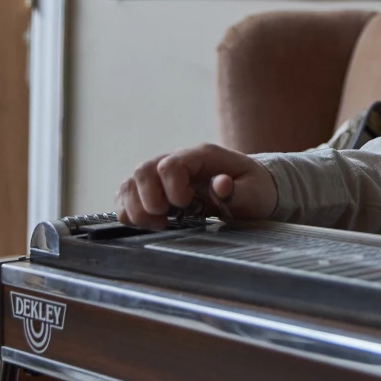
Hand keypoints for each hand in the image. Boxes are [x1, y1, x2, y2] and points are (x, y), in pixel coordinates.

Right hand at [115, 143, 277, 229]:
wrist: (251, 191)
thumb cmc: (253, 190)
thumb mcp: (255, 192)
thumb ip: (238, 191)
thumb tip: (220, 183)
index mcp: (201, 156)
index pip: (169, 165)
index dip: (172, 189)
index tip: (188, 206)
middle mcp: (176, 160)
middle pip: (142, 170)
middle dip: (149, 201)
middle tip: (168, 218)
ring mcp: (161, 174)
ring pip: (129, 184)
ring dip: (137, 209)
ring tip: (160, 223)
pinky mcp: (153, 189)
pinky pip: (126, 196)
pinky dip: (130, 213)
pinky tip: (150, 223)